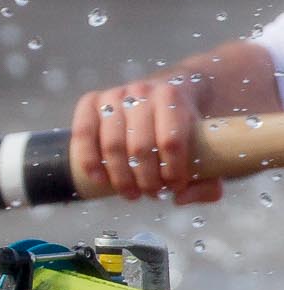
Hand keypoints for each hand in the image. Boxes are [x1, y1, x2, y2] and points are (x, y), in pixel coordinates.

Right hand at [70, 74, 221, 204]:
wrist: (165, 94)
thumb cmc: (186, 129)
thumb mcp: (207, 150)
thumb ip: (206, 182)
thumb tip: (179, 198)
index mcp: (173, 96)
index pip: (171, 141)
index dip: (172, 171)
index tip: (175, 186)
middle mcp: (141, 91)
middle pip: (140, 146)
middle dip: (146, 179)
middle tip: (152, 193)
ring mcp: (112, 95)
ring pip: (112, 144)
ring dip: (120, 177)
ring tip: (131, 193)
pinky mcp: (91, 101)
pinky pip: (82, 133)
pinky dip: (88, 159)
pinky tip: (98, 180)